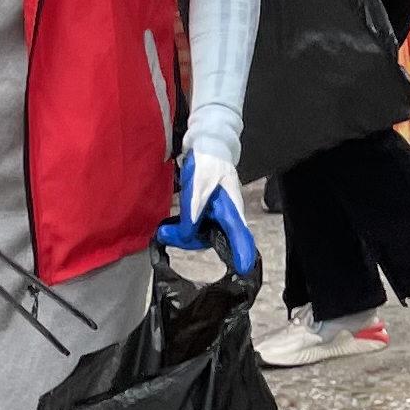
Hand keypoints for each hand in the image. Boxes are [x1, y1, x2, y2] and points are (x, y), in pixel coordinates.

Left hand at [168, 129, 256, 273]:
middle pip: (216, 238)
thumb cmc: (209, 159)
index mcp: (231, 207)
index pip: (240, 234)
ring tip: (164, 231)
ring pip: (204, 233)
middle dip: (191, 241)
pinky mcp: (207, 209)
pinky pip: (197, 226)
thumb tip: (188, 231)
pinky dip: (184, 228)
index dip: (242, 251)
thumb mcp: (199, 183)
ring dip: (184, 235)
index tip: (244, 267)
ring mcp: (217, 212)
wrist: (207, 141)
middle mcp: (227, 213)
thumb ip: (194, 208)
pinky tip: (172, 227)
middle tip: (167, 236)